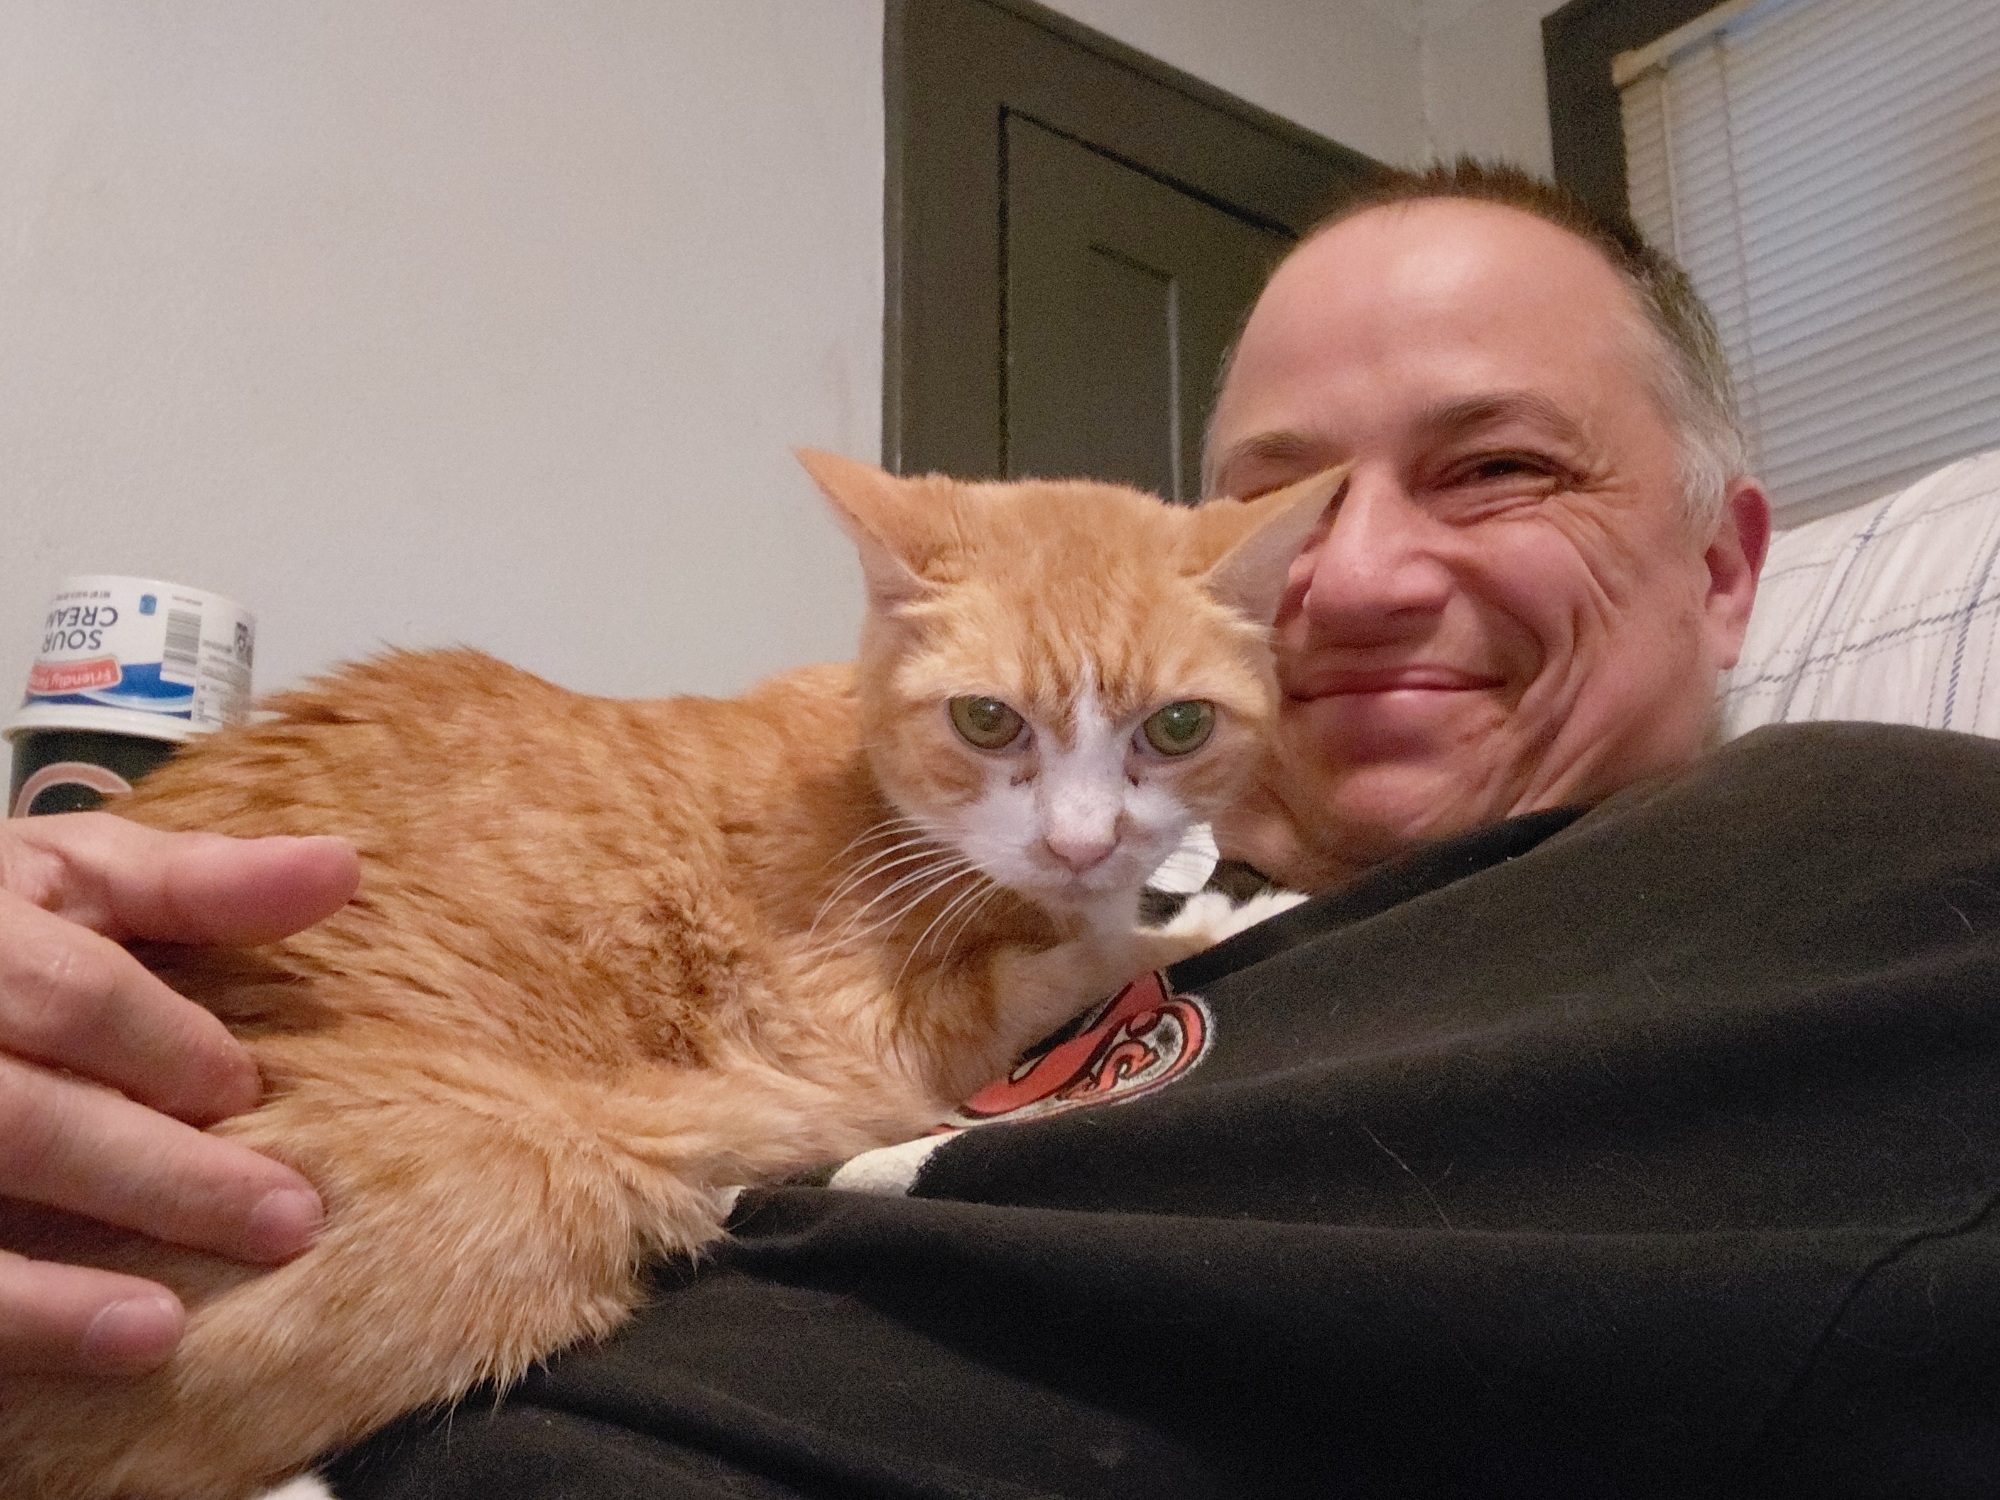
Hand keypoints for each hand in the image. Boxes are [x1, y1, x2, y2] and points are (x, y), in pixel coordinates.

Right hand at [0, 813, 358, 1375]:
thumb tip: (340, 870)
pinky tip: (92, 1352)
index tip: (250, 1094)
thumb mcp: (69, 877)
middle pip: (23, 1119)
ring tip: (161, 1329)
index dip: (169, 1049)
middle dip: (157, 1174)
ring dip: (51, 1288)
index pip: (72, 996)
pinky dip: (11, 1321)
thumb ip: (195, 882)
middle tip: (287, 1220)